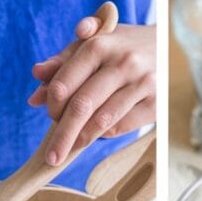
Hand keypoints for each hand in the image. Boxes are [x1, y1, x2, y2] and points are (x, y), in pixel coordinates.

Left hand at [28, 17, 154, 165]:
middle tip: (51, 156)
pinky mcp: (156, 103)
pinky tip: (97, 133)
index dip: (52, 105)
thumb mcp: (92, 43)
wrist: (166, 44)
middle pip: (82, 106)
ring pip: (102, 121)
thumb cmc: (120, 46)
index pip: (65, 83)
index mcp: (99, 44)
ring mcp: (142, 84)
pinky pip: (122, 126)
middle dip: (63, 135)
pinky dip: (105, 134)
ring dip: (82, 139)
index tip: (49, 116)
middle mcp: (122, 63)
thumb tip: (35, 97)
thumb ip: (61, 64)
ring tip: (69, 150)